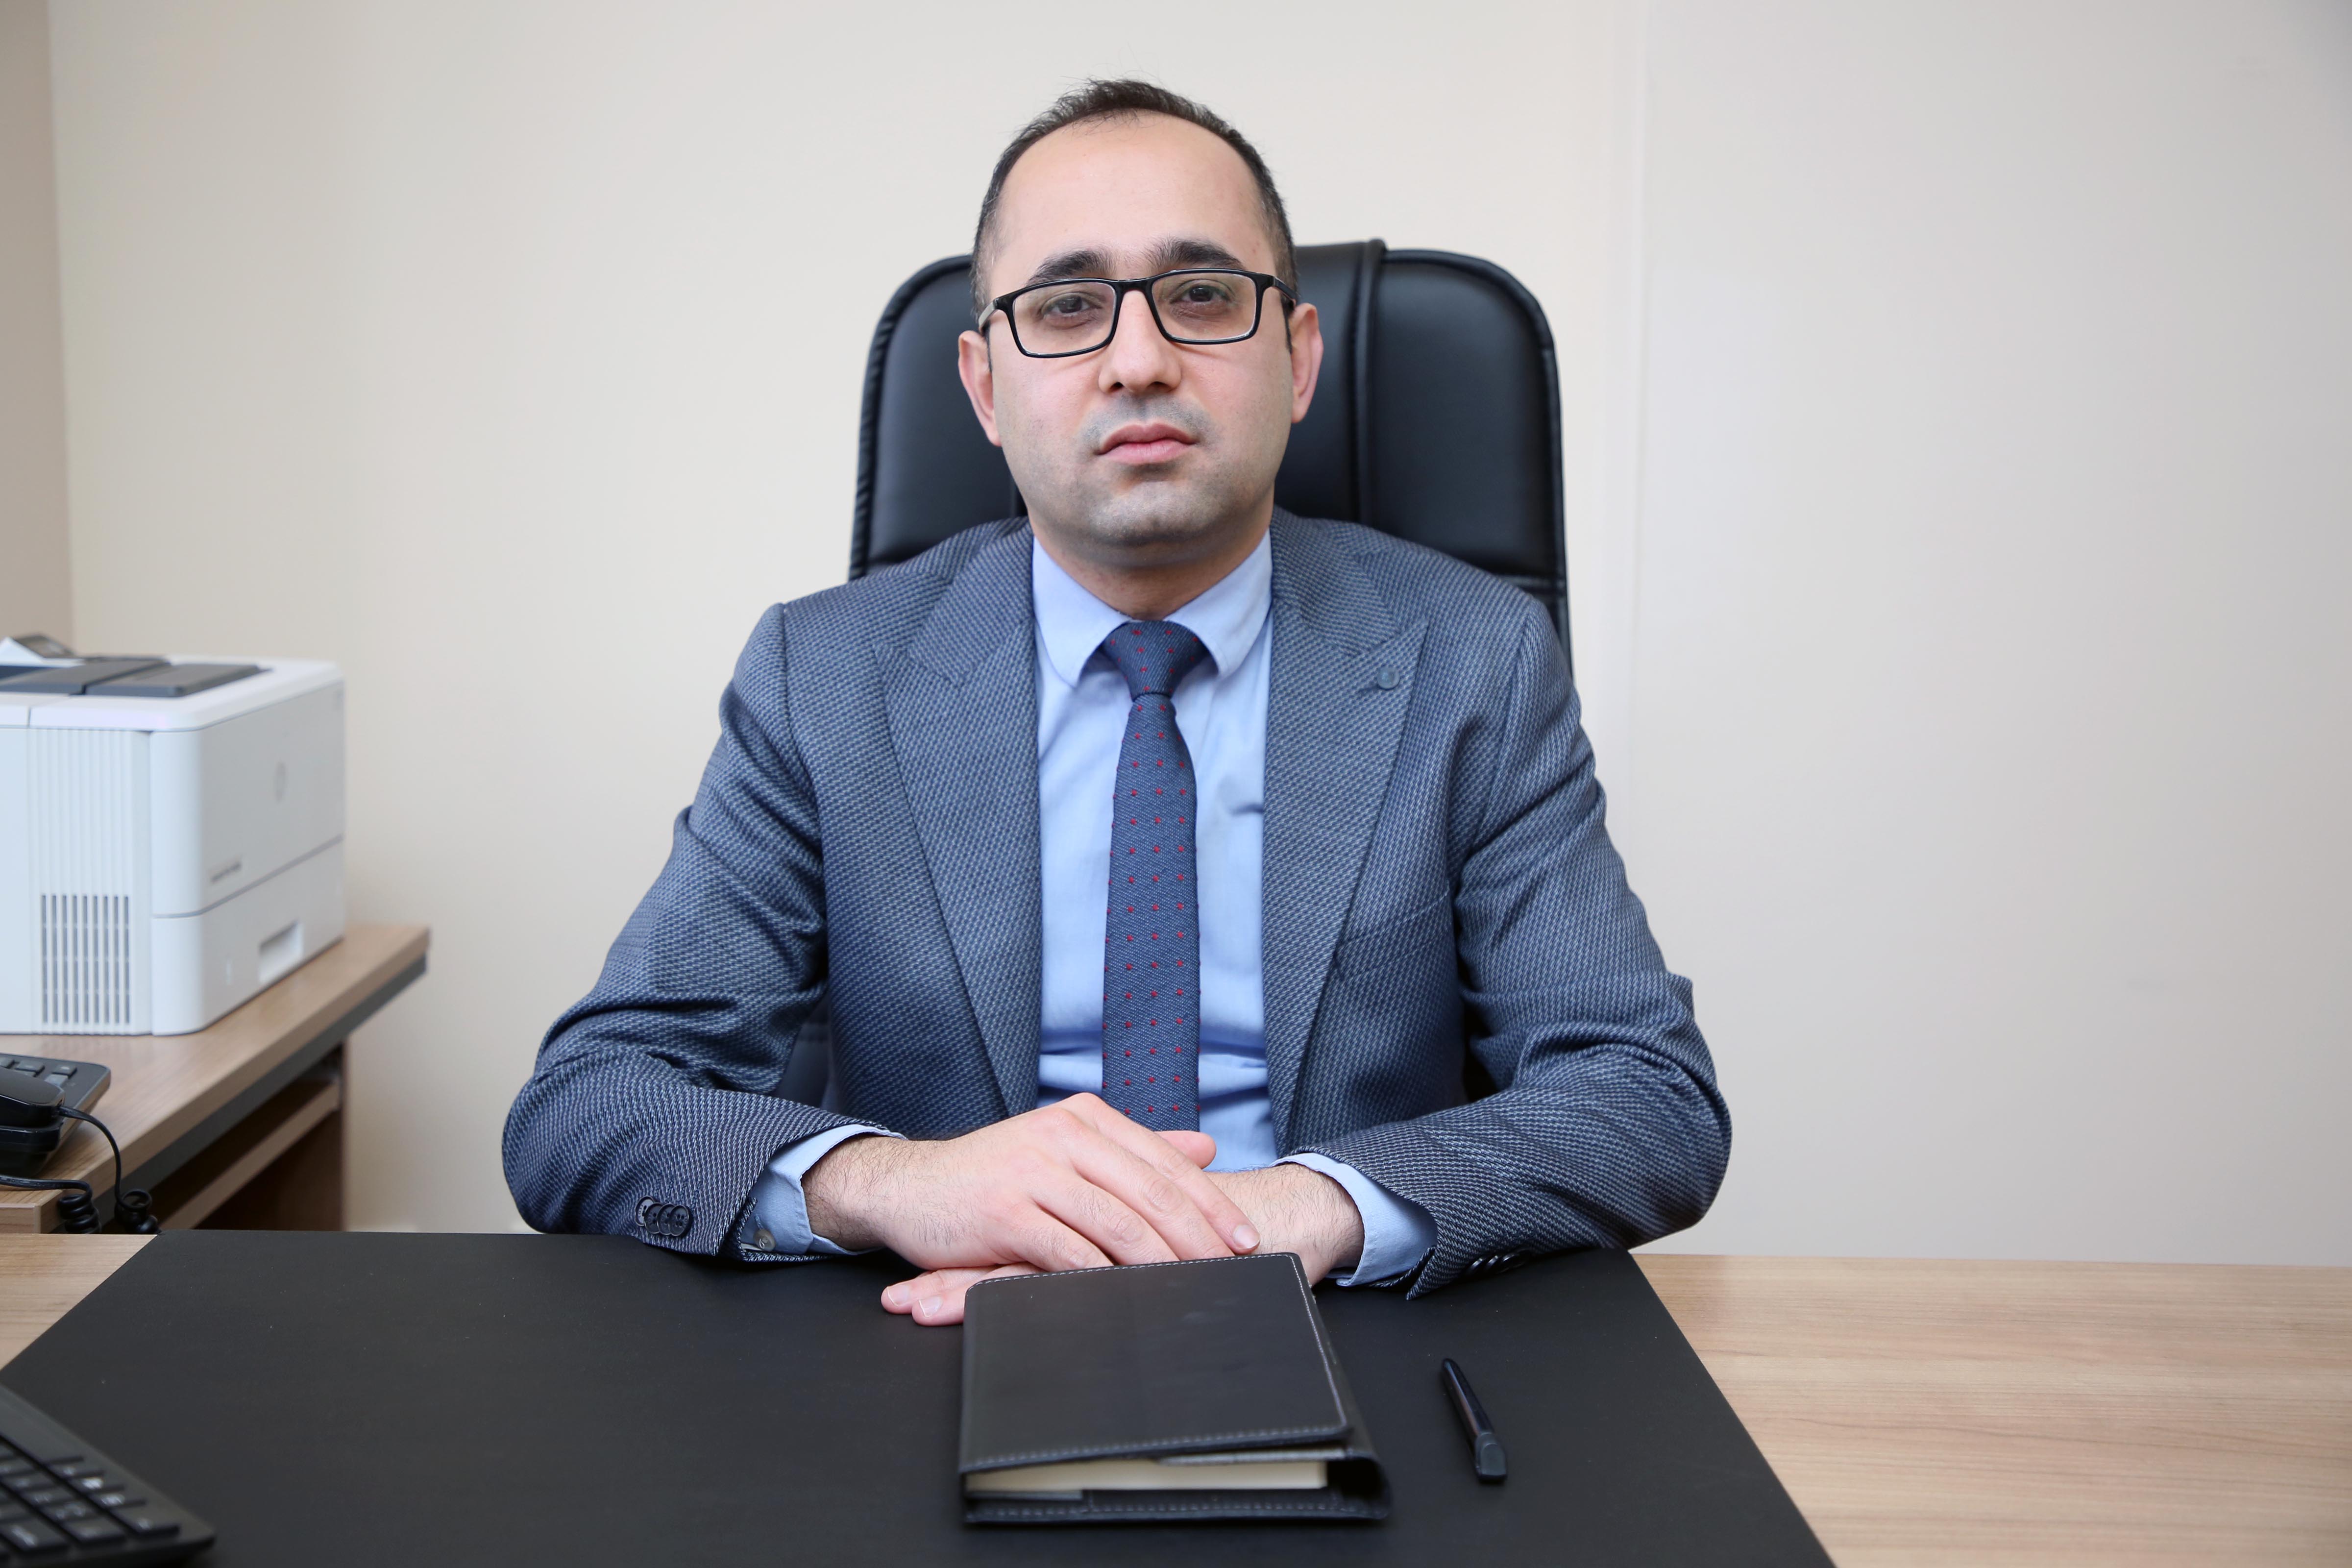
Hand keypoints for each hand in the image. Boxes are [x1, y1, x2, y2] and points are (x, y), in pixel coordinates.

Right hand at [879, 1162, 1366, 1326]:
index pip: (1165, 1162)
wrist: (910, 1187)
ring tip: (1194, 1291)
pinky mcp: (1006, 1212)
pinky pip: (1069, 1252)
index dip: (1211, 1203)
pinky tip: (1130, 1301)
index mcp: (1085, 1119)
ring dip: (1162, 1262)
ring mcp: (1033, 1172)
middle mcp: (1063, 1136)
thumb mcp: (1065, 1150)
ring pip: (1117, 1222)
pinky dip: (1105, 1280)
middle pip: (1150, 1191)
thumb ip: (1133, 1149)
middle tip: (1235, 1270)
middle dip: (1200, 1237)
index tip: (1247, 1239)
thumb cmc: (995, 1176)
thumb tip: (1204, 1147)